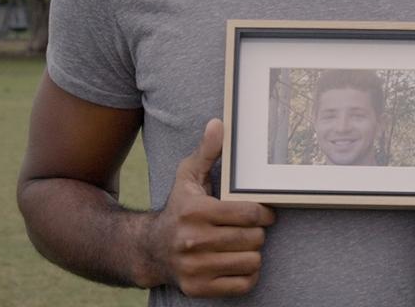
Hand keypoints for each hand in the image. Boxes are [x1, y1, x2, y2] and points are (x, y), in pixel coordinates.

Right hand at [142, 119, 275, 296]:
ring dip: (253, 253)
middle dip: (257, 232)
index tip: (263, 212)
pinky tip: (237, 262)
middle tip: (252, 228)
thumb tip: (219, 124)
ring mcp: (195, 268)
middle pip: (252, 238)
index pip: (247, 213)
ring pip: (251, 261)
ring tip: (244, 244)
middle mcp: (192, 241)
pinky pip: (243, 285)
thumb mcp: (188, 176)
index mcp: (195, 211)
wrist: (151, 249)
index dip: (263, 212)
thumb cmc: (178, 208)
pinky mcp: (198, 288)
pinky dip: (247, 274)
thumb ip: (207, 151)